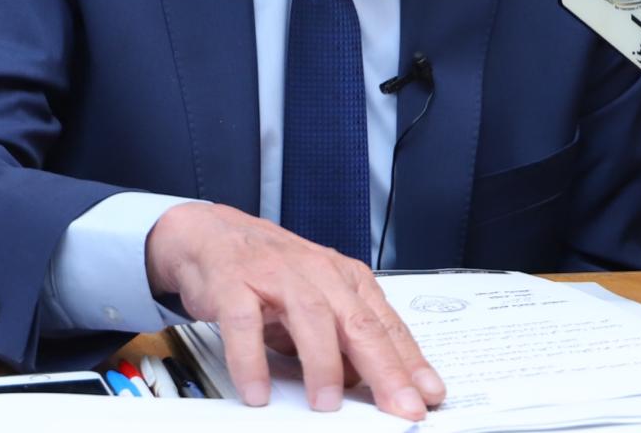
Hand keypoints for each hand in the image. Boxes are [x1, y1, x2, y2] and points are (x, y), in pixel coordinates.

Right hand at [145, 202, 444, 418]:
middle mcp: (316, 272)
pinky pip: (245, 322)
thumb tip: (370, 380)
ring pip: (310, 316)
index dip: (409, 361)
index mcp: (343, 278)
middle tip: (399, 405)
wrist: (211, 235)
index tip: (428, 394)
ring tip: (327, 404)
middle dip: (383, 367)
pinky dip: (251, 359)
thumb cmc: (269, 269)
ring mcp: (276, 274)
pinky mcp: (235, 281)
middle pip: (358, 321)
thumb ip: (343, 336)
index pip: (385, 324)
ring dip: (322, 363)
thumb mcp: (316, 300)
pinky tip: (258, 391)